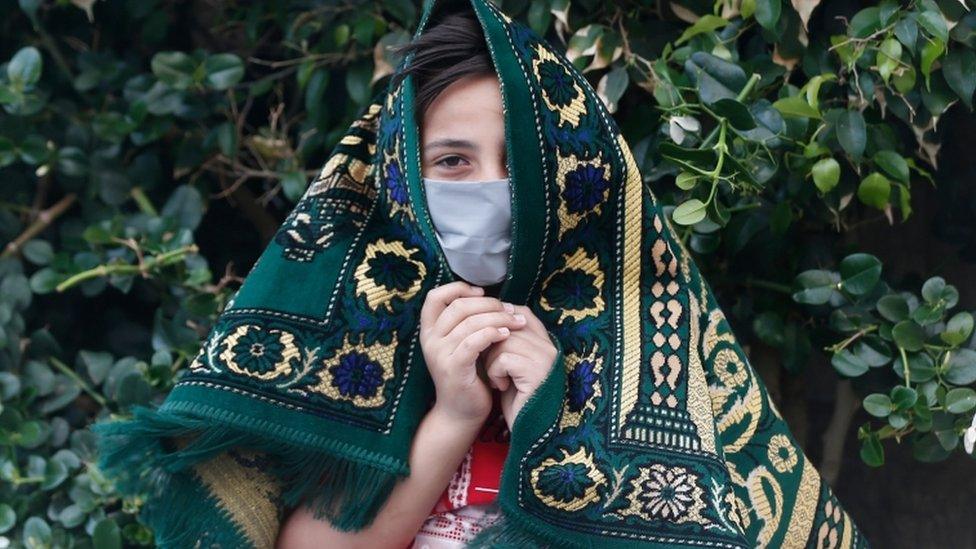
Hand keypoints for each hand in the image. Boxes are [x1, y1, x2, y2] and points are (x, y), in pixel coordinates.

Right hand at [419, 281, 527, 424]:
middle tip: (510, 309)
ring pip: (469, 322)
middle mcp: (430, 340)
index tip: (482, 293)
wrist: (461, 412)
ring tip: (516, 321)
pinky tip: (506, 335)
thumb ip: (468, 322)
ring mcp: (439, 354)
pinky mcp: (453, 368)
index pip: (435, 297)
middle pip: (458, 306)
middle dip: (489, 304)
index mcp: (430, 331)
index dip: (458, 288)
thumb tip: (490, 298)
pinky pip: (473, 342)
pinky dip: (492, 334)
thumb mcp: (463, 344)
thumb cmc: (469, 375)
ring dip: (498, 318)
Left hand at [482, 305, 557, 430]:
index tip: (487, 342)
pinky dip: (495, 372)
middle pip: (508, 324)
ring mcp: (546, 358)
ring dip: (491, 360)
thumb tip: (484, 315)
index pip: (519, 311)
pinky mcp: (538, 372)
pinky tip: (501, 387)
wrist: (526, 430)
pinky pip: (504, 358)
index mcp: (545, 340)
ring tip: (496, 378)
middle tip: (489, 365)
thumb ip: (505, 339)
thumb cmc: (515, 396)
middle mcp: (549, 345)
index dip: (497, 322)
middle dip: (490, 344)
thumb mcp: (508, 363)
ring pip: (503, 340)